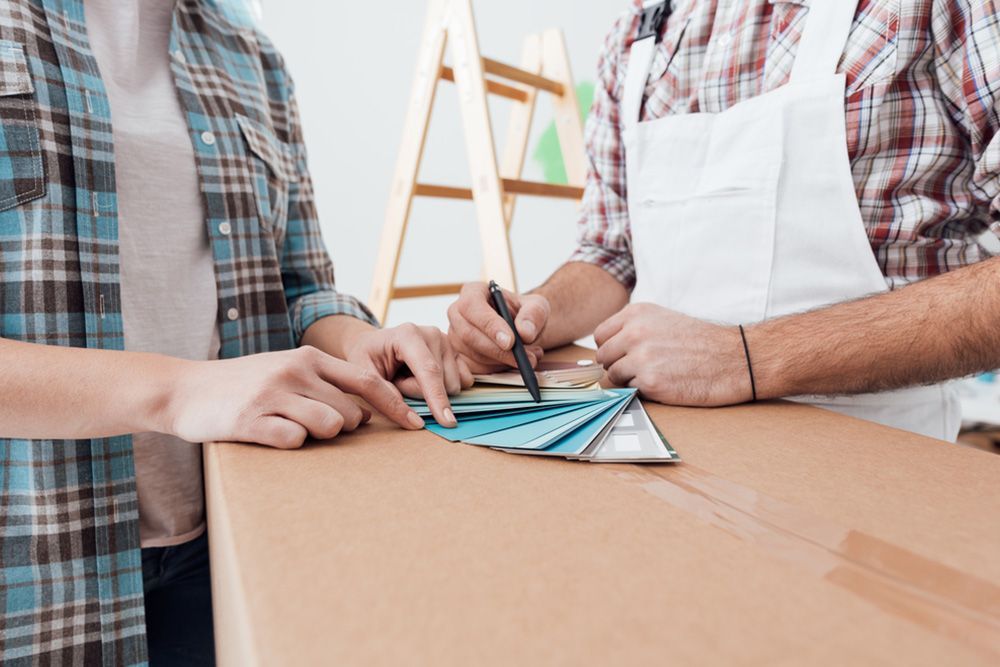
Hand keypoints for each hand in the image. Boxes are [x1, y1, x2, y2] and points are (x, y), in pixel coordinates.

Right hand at [166, 347, 425, 449]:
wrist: (184, 389)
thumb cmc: (244, 384)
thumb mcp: (287, 370)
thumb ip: (326, 384)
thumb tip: (368, 411)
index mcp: (310, 357)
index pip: (368, 382)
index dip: (396, 406)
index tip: (418, 427)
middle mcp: (296, 370)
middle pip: (351, 414)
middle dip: (342, 428)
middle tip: (308, 423)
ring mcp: (273, 393)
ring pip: (329, 427)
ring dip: (317, 436)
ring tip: (288, 426)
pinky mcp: (252, 419)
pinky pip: (294, 441)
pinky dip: (289, 443)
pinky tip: (269, 433)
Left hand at [344, 324, 472, 426]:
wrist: (373, 344)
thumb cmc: (365, 358)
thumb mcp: (361, 375)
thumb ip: (383, 395)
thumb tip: (413, 419)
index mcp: (408, 335)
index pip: (429, 371)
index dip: (438, 398)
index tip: (447, 422)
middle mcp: (432, 334)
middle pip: (441, 382)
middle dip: (418, 392)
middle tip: (397, 380)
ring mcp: (446, 341)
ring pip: (453, 385)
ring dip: (428, 390)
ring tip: (408, 377)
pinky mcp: (455, 352)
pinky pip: (462, 381)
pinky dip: (443, 387)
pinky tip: (425, 377)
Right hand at [447, 282, 548, 373]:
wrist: (522, 329)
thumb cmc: (525, 313)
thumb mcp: (537, 306)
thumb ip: (533, 315)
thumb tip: (525, 333)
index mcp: (473, 292)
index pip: (473, 306)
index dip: (490, 325)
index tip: (510, 342)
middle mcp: (458, 313)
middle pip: (469, 334)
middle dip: (497, 351)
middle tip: (523, 358)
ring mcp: (455, 336)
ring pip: (472, 354)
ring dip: (502, 361)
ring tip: (528, 357)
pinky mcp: (459, 356)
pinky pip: (473, 368)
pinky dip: (496, 370)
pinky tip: (513, 363)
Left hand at [594, 303, 751, 406]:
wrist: (733, 358)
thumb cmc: (700, 342)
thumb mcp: (662, 319)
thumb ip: (632, 328)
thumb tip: (605, 348)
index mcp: (636, 314)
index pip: (600, 336)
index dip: (611, 349)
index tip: (624, 355)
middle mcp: (634, 332)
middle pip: (603, 357)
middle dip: (617, 366)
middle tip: (641, 369)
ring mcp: (641, 357)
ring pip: (613, 376)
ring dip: (629, 380)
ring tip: (655, 374)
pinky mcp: (650, 381)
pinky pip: (631, 391)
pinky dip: (644, 391)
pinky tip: (665, 383)